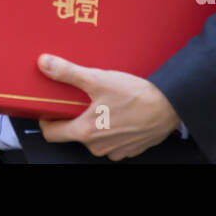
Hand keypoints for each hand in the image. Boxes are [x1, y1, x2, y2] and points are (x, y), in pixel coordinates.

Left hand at [35, 53, 179, 160]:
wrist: (170, 107)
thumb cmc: (137, 96)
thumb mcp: (99, 79)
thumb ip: (68, 73)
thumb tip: (45, 64)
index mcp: (86, 131)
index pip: (51, 134)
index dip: (47, 119)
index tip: (50, 108)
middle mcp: (98, 146)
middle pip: (73, 133)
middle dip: (74, 117)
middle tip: (80, 99)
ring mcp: (114, 151)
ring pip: (93, 137)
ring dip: (94, 123)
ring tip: (102, 103)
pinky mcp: (128, 150)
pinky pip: (111, 141)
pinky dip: (111, 129)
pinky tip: (118, 113)